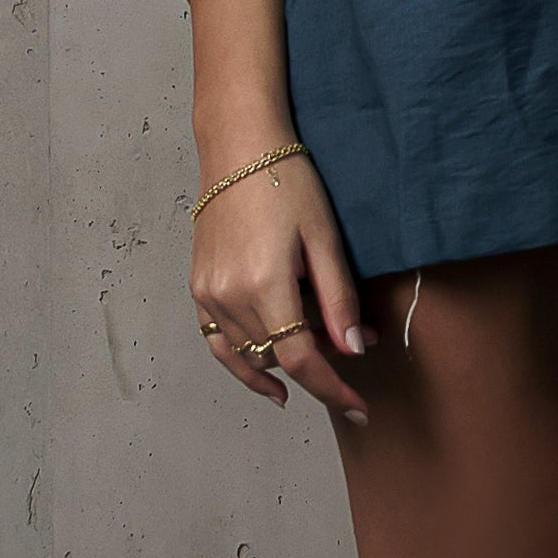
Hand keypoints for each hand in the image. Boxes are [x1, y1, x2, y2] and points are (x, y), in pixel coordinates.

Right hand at [191, 158, 370, 421]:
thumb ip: (339, 300)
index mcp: (265, 286)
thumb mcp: (325, 240)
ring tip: (316, 363)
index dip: (333, 390)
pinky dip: (242, 363)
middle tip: (351, 349)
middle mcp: (229, 297)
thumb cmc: (287, 183)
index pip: (301, 360)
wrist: (238, 148)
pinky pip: (218, 342)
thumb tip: (354, 351)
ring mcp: (208, 294)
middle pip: (276, 360)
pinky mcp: (198, 288)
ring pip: (248, 356)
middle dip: (318, 367)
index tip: (359, 408)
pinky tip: (267, 376)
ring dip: (282, 365)